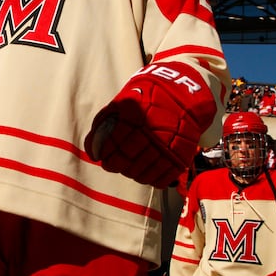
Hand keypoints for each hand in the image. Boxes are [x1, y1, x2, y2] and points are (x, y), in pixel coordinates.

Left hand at [84, 62, 216, 187]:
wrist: (183, 95)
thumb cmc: (145, 100)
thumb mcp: (121, 103)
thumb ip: (102, 124)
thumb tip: (92, 151)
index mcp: (135, 115)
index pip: (114, 144)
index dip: (106, 155)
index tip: (103, 158)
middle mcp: (152, 132)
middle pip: (127, 161)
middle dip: (116, 166)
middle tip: (114, 165)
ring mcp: (168, 146)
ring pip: (143, 173)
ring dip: (132, 174)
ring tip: (130, 168)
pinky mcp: (181, 156)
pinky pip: (162, 178)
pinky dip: (151, 180)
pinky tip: (146, 173)